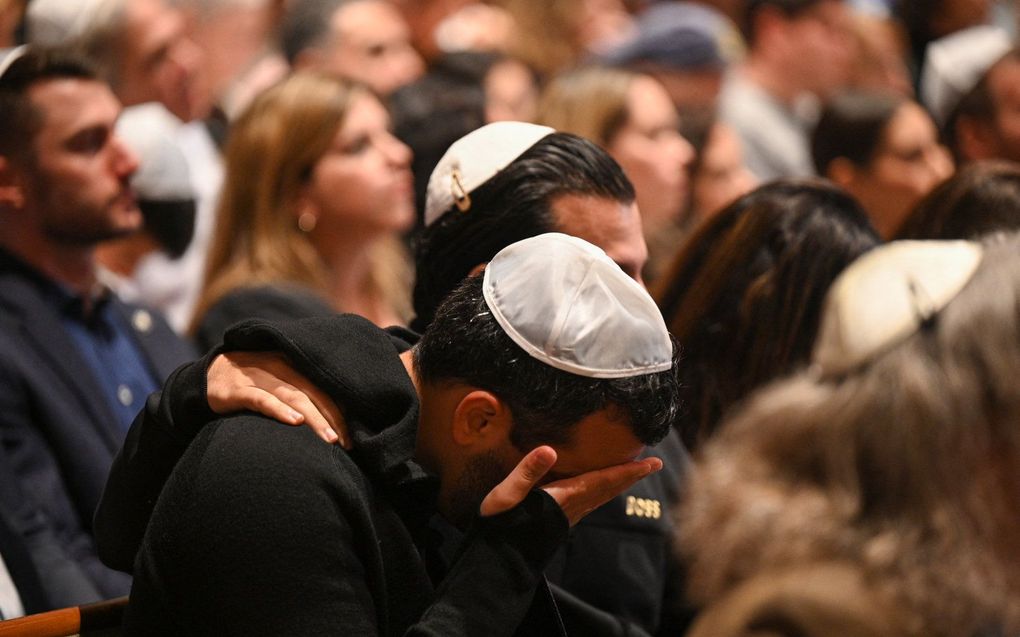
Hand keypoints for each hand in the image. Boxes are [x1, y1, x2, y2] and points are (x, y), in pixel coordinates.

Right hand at [206, 351, 350, 447]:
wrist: (207, 376)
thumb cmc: (252, 384)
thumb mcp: (278, 382)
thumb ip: (302, 393)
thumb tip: (335, 420)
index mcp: (293, 364)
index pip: (322, 387)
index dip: (340, 411)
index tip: (353, 436)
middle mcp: (279, 366)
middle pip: (312, 392)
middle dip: (332, 419)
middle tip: (347, 443)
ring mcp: (258, 376)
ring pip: (293, 396)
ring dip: (314, 418)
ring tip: (329, 438)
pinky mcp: (237, 389)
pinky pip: (262, 399)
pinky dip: (280, 409)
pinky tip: (294, 421)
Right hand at [479, 447, 662, 525]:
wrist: (498, 559)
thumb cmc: (500, 524)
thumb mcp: (508, 493)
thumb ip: (528, 471)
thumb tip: (549, 449)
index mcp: (564, 497)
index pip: (603, 480)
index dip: (627, 471)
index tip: (651, 463)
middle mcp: (572, 507)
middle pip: (608, 489)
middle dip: (631, 476)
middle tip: (654, 464)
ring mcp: (568, 516)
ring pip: (602, 497)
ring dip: (619, 484)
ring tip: (633, 473)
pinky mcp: (561, 520)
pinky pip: (591, 502)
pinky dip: (604, 491)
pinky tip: (600, 489)